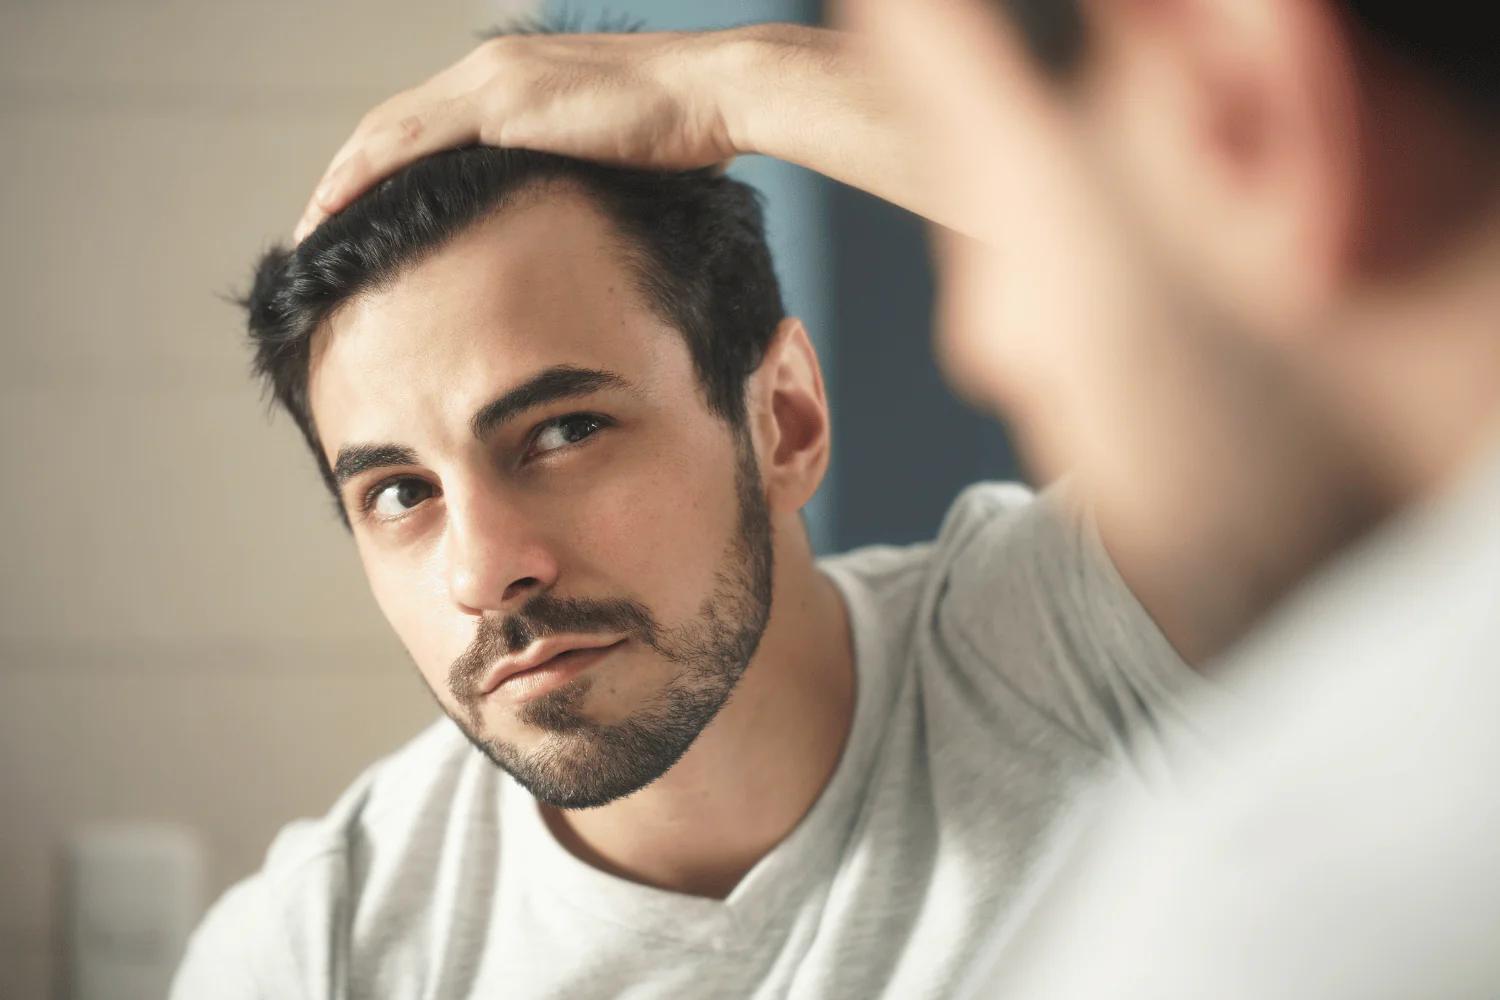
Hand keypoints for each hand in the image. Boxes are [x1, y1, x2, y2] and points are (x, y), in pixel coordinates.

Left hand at [294, 29, 743, 239]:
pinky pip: (411, 142)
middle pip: (393, 125)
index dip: (382, 169)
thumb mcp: (613, 159)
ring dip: (341, 179)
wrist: (714, 94)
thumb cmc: (684, 132)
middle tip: (314, 226)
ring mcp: (493, 81)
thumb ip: (573, 177)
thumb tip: (563, 223)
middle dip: (346, 175)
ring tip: (310, 226)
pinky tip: (338, 206)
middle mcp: (491, 69)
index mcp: (514, 80)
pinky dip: (366, 174)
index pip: (426, 126)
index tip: (357, 214)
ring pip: (388, 131)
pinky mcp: (503, 104)